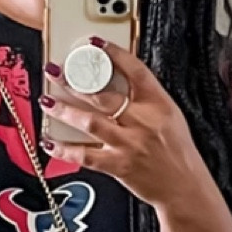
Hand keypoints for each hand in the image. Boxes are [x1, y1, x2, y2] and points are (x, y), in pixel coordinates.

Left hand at [39, 42, 211, 214]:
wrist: (184, 188)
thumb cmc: (177, 152)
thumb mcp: (170, 117)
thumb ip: (145, 100)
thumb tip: (117, 82)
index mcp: (159, 104)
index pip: (136, 70)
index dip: (114, 53)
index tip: (95, 43)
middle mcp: (143, 121)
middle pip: (104, 95)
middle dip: (76, 81)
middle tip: (56, 71)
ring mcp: (129, 144)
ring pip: (90, 122)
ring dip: (65, 110)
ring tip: (47, 100)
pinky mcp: (118, 165)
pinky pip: (86, 156)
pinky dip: (65, 149)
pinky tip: (50, 141)